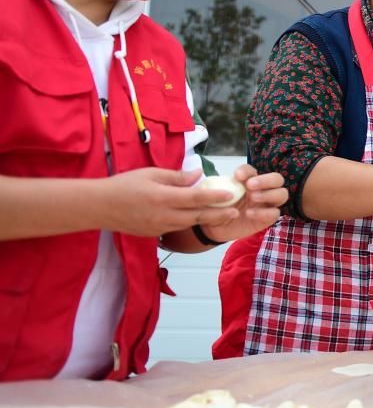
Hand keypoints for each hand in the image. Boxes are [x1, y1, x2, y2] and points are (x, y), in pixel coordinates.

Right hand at [101, 167, 268, 237]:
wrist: (100, 207)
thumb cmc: (125, 185)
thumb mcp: (151, 174)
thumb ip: (177, 177)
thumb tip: (199, 174)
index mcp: (163, 198)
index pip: (194, 198)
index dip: (214, 197)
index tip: (231, 194)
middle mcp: (163, 215)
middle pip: (197, 216)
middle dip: (219, 214)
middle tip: (237, 211)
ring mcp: (159, 227)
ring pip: (189, 224)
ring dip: (207, 220)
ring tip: (225, 216)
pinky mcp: (155, 234)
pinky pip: (177, 228)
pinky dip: (190, 223)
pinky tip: (200, 218)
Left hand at [199, 165, 287, 242]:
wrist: (211, 227)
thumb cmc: (213, 207)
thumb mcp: (209, 194)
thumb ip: (210, 185)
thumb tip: (198, 173)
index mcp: (247, 180)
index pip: (252, 170)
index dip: (247, 171)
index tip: (237, 176)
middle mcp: (261, 189)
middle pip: (277, 179)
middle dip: (266, 180)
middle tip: (250, 186)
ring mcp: (266, 204)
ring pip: (281, 194)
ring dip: (269, 194)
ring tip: (253, 198)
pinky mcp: (266, 218)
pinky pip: (274, 213)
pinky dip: (264, 212)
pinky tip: (250, 214)